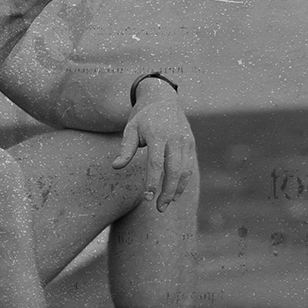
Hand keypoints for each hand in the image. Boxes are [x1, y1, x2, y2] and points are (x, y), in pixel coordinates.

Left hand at [111, 86, 194, 211]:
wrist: (163, 98)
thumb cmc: (143, 117)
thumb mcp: (130, 129)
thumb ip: (125, 149)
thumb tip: (116, 167)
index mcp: (158, 134)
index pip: (156, 163)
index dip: (152, 182)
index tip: (146, 198)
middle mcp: (175, 138)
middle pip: (174, 170)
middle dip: (167, 192)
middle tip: (158, 208)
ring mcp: (185, 141)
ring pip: (185, 171)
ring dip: (176, 190)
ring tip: (165, 205)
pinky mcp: (191, 144)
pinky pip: (189, 166)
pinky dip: (183, 182)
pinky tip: (174, 194)